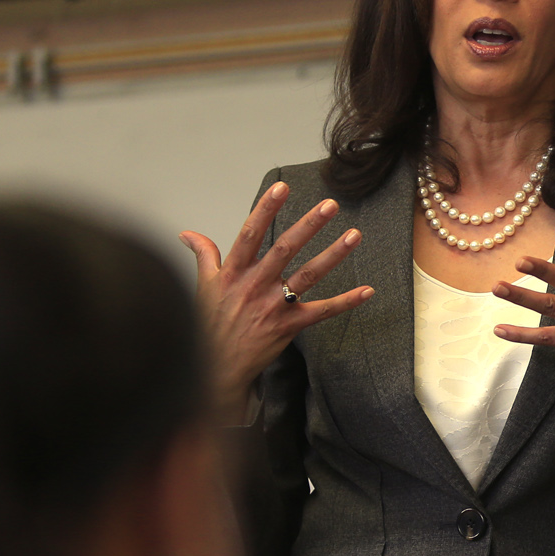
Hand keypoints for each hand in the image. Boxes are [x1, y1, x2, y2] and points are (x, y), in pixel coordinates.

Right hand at [180, 181, 372, 421]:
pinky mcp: (288, 326)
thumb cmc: (208, 325)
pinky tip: (367, 291)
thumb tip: (188, 234)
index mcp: (234, 272)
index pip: (251, 233)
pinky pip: (322, 312)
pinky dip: (346, 302)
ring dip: (333, 254)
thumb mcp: (203, 286)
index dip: (266, 209)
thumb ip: (203, 255)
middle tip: (330, 205)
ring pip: (308, 275)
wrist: (215, 368)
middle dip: (309, 225)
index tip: (282, 187)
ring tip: (354, 235)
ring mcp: (273, 306)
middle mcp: (255, 285)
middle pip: (285, 248)